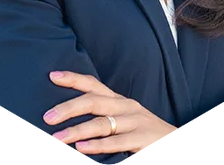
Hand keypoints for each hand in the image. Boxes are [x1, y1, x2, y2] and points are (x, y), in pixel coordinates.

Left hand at [43, 71, 178, 155]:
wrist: (175, 144)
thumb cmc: (141, 132)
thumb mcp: (122, 118)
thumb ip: (101, 115)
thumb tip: (67, 118)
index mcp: (118, 99)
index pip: (93, 84)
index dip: (73, 78)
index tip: (52, 75)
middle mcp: (125, 106)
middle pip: (93, 101)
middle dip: (68, 107)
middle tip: (47, 116)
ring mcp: (135, 121)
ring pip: (102, 123)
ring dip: (78, 131)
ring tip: (58, 138)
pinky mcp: (143, 138)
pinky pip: (117, 142)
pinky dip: (98, 146)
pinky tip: (82, 149)